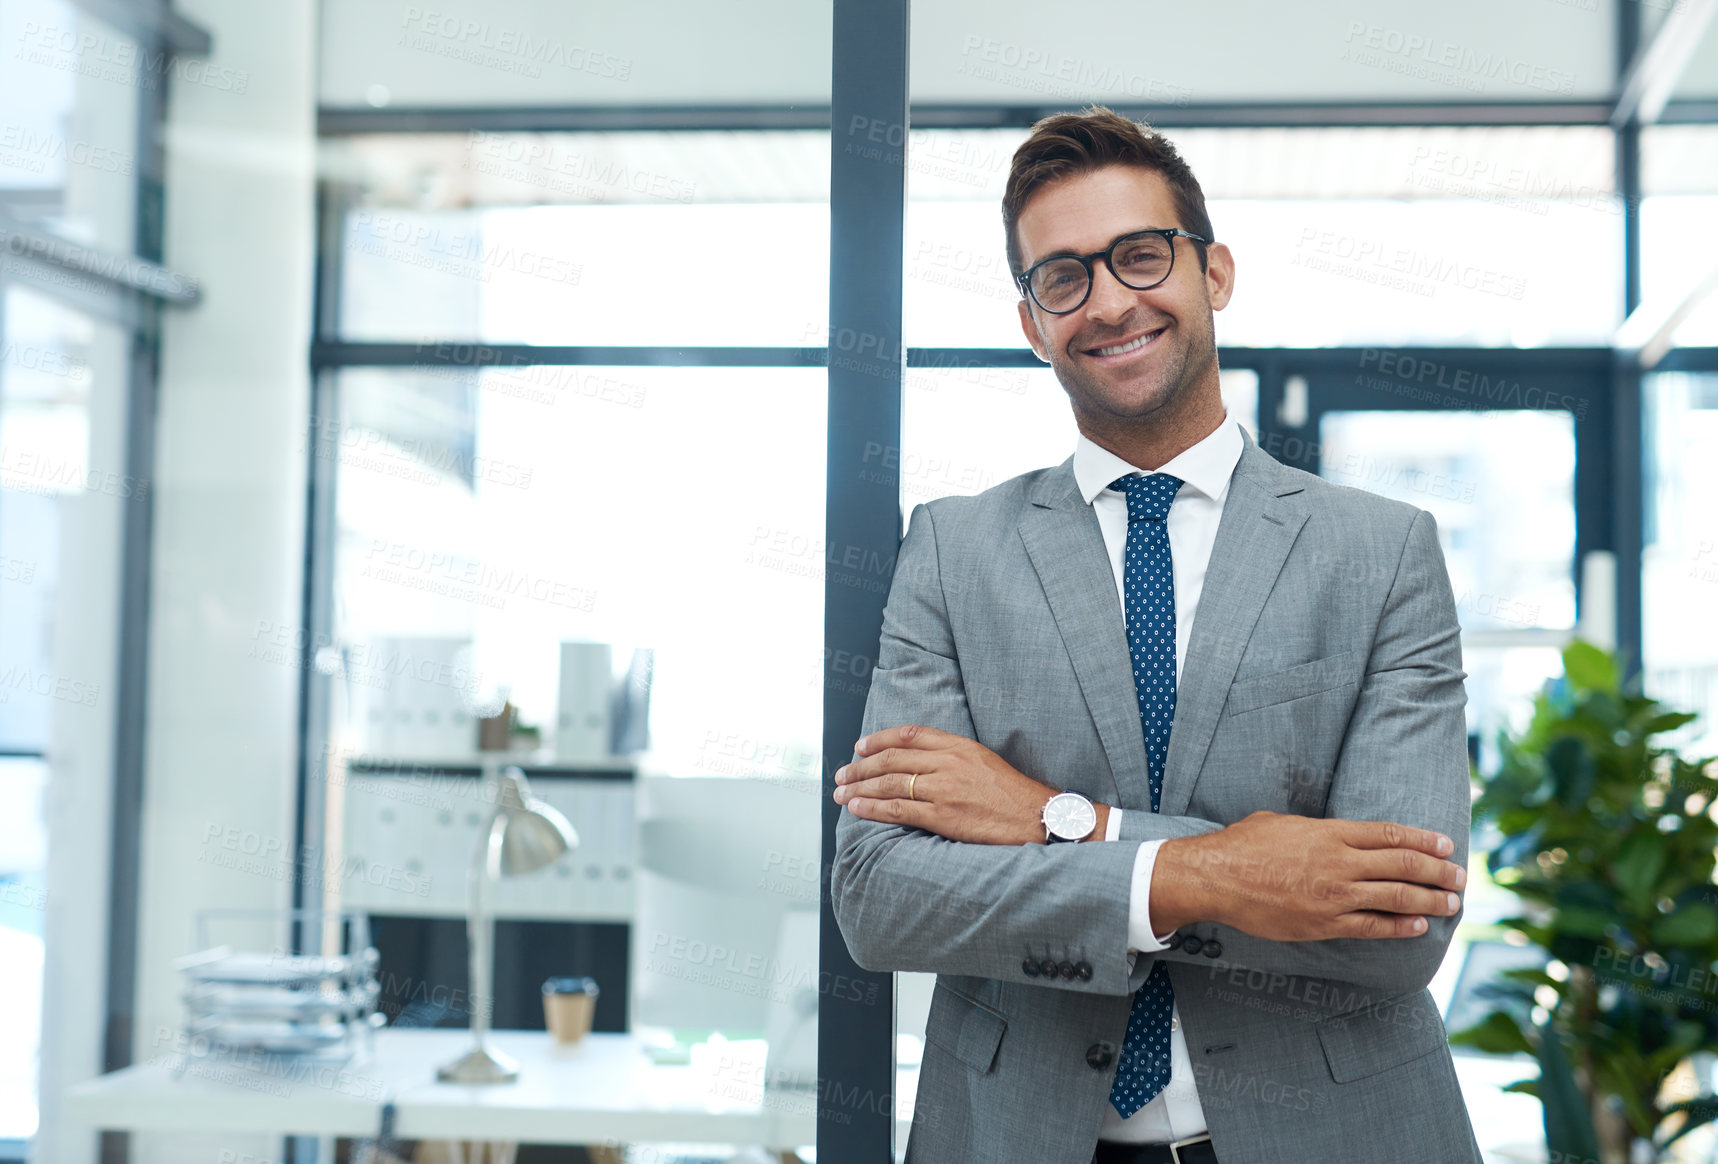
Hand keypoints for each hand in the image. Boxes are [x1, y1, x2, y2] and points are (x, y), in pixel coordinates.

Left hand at [834, 724, 1097, 844]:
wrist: (1037, 817)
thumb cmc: (1013, 794)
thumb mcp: (984, 761)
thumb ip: (952, 757)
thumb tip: (920, 762)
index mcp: (959, 746)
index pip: (909, 735)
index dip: (879, 740)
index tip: (860, 746)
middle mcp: (948, 763)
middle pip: (892, 759)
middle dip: (861, 766)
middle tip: (842, 773)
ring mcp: (944, 789)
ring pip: (889, 784)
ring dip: (859, 788)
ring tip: (841, 792)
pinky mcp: (943, 815)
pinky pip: (898, 809)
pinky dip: (873, 808)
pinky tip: (857, 808)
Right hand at [1153, 810, 1465, 940]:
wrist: (1216, 877)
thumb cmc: (1243, 844)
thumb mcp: (1282, 822)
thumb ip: (1316, 828)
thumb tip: (1332, 833)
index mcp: (1330, 833)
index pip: (1390, 835)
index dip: (1423, 841)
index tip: (1446, 846)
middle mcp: (1339, 862)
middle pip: (1402, 866)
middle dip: (1438, 872)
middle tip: (1460, 877)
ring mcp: (1334, 895)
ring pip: (1396, 897)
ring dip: (1430, 900)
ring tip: (1451, 903)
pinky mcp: (1324, 923)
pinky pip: (1372, 927)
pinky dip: (1399, 926)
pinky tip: (1418, 925)